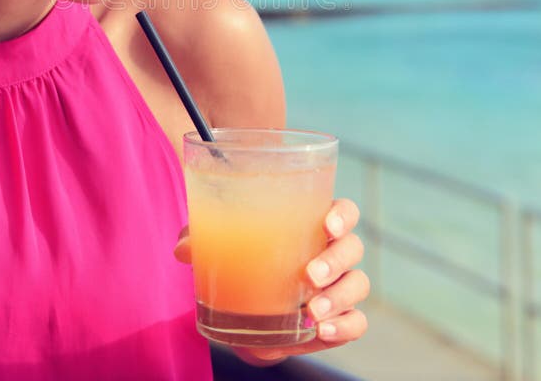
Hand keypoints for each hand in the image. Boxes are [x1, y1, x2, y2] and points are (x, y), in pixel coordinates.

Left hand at [173, 199, 369, 364]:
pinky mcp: (338, 320)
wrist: (243, 319)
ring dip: (339, 297)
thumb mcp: (219, 250)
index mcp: (311, 225)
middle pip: (353, 248)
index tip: (327, 225)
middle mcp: (332, 252)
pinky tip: (321, 330)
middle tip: (310, 275)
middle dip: (336, 261)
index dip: (342, 215)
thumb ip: (202, 242)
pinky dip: (344, 327)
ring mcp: (338, 287)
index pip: (343, 211)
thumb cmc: (240, 266)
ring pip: (358, 285)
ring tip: (312, 312)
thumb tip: (182, 248)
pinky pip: (356, 323)